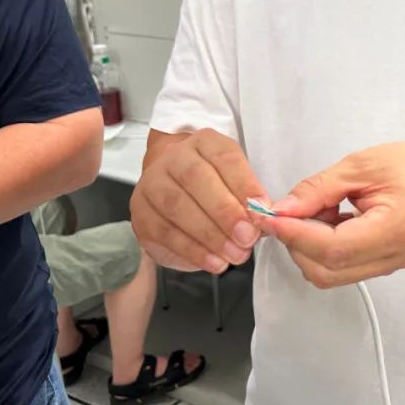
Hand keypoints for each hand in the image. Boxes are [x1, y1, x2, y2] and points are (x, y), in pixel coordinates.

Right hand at [130, 129, 264, 274]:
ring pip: (177, 206)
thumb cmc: (216, 186)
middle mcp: (173, 158)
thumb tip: (263, 218)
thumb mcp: (237, 183)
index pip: (225, 157)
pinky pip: (165, 232)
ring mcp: (151, 183)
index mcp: (204, 143)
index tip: (262, 210)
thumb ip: (248, 197)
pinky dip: (192, 250)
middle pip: (196, 179)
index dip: (244, 184)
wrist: (175, 189)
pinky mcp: (141, 213)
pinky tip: (214, 261)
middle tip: (247, 237)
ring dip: (210, 235)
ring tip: (235, 255)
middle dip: (225, 212)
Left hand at [253, 142, 404, 287]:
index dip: (296, 236)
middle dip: (298, 243)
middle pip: (327, 270)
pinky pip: (339, 268)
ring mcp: (387, 266)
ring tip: (318, 211)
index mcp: (395, 227)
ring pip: (329, 274)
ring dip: (308, 247)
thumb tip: (280, 212)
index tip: (271, 217)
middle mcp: (392, 256)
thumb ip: (317, 189)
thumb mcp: (359, 165)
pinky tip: (329, 220)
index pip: (334, 248)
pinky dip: (321, 248)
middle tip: (292, 210)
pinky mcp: (379, 266)